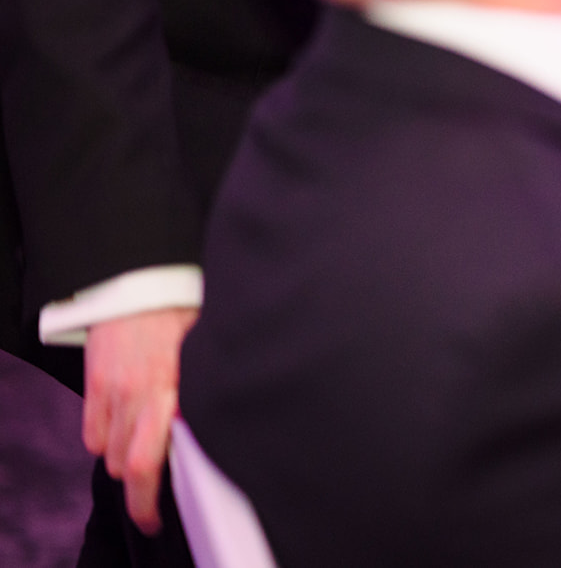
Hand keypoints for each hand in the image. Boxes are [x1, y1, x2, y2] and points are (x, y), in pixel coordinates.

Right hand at [83, 306, 199, 534]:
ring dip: (126, 461)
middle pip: (129, 466)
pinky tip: (126, 430)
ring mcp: (111, 391)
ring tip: (147, 450)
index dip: (150, 497)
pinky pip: (92, 436)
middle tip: (151, 501)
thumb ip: (208, 390)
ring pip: (111, 455)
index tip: (155, 518)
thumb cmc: (184, 317)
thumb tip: (225, 424)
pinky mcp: (93, 385)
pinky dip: (106, 442)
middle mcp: (137, 393)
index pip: (152, 458)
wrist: (142, 284)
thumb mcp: (208, 354)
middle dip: (140, 491)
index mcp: (171, 387)